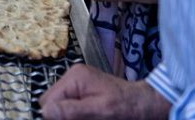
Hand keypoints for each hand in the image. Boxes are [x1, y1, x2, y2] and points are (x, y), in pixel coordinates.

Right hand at [40, 64, 169, 119]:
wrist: (148, 105)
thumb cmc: (129, 108)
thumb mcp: (101, 111)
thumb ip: (73, 110)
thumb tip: (45, 112)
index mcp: (75, 78)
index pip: (48, 100)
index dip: (55, 116)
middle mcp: (73, 78)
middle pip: (52, 102)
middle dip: (62, 116)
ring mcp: (78, 84)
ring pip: (60, 106)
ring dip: (70, 116)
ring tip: (90, 119)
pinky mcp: (84, 92)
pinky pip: (70, 105)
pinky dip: (76, 115)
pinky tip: (90, 117)